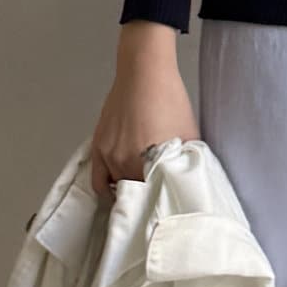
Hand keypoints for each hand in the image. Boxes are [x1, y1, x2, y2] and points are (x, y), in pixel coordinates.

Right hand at [91, 20, 200, 194]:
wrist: (145, 72)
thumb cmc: (171, 100)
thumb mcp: (190, 134)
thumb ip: (188, 162)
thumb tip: (189, 181)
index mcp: (149, 164)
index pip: (152, 201)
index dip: (159, 208)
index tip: (166, 213)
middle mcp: (125, 164)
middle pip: (134, 198)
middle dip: (144, 202)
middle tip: (155, 207)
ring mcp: (108, 155)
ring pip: (115, 190)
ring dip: (126, 195)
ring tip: (139, 197)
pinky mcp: (98, 147)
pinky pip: (97, 180)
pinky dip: (106, 188)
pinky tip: (117, 190)